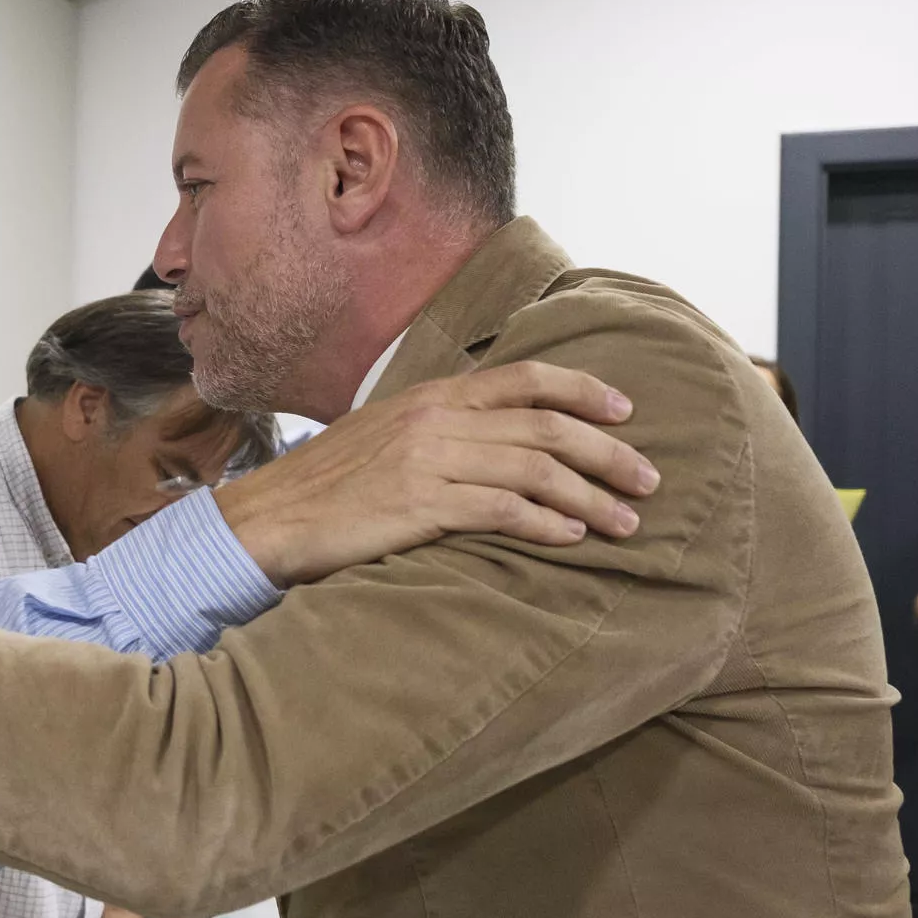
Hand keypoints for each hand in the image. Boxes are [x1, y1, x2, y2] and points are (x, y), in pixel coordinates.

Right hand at [215, 361, 658, 585]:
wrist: (268, 518)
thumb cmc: (325, 486)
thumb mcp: (383, 435)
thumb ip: (438, 429)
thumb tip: (492, 439)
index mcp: (431, 396)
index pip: (525, 379)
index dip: (583, 391)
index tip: (626, 412)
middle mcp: (436, 419)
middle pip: (546, 426)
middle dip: (609, 451)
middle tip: (649, 479)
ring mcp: (429, 460)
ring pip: (536, 469)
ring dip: (592, 496)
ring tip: (626, 522)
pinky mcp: (421, 506)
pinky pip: (503, 510)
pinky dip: (547, 523)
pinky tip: (572, 538)